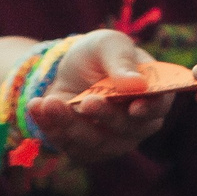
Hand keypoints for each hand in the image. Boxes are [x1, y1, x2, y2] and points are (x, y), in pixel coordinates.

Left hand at [31, 31, 173, 162]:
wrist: (68, 71)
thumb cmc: (98, 54)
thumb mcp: (107, 45)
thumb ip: (121, 62)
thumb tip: (137, 84)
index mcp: (152, 94)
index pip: (159, 106)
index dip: (150, 109)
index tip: (134, 107)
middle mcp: (137, 124)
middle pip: (127, 129)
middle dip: (106, 116)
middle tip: (87, 101)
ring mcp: (112, 141)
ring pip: (95, 143)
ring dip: (71, 125)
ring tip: (50, 102)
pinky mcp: (84, 150)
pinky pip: (68, 146)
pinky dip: (50, 128)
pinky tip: (37, 106)